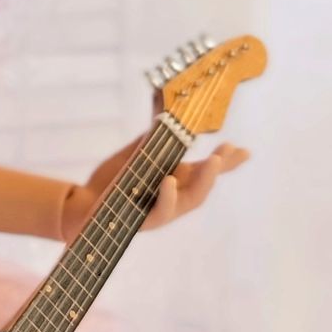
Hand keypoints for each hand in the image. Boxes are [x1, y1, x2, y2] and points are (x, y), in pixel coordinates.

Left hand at [62, 134, 251, 240]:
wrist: (86, 201)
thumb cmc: (113, 180)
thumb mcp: (135, 154)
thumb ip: (152, 137)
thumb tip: (166, 112)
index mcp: (177, 179)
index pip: (208, 170)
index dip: (228, 162)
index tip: (245, 150)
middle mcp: (176, 196)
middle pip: (206, 185)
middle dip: (222, 168)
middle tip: (231, 152)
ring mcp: (164, 210)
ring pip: (192, 199)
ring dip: (205, 180)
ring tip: (214, 161)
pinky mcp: (146, 220)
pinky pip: (162, 210)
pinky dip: (168, 195)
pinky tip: (169, 180)